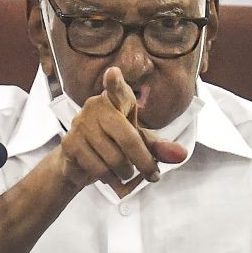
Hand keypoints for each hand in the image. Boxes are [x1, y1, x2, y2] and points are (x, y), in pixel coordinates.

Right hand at [56, 67, 187, 188]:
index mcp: (115, 100)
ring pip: (115, 159)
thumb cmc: (111, 144)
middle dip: (144, 162)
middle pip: (129, 139)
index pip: (116, 90)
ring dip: (125, 173)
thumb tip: (181, 154)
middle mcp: (95, 107)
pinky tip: (108, 175)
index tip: (113, 73)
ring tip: (125, 173)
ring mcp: (80, 125)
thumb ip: (157, 147)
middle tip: (151, 175)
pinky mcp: (70, 144)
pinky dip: (109, 179)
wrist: (78, 163)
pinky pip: (99, 169)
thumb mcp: (137, 141)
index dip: (114, 83)